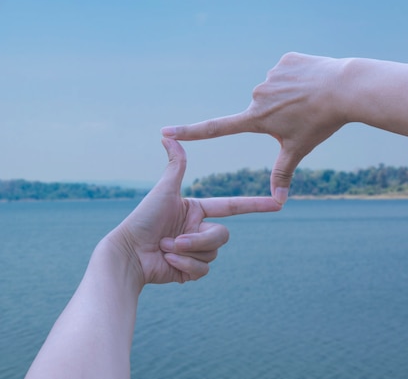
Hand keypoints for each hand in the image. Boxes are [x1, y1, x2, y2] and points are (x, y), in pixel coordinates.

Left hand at [107, 138, 281, 286]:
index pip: (232, 206)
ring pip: (212, 254)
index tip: (278, 201)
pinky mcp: (190, 271)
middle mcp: (199, 230)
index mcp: (197, 210)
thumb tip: (168, 135)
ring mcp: (195, 251)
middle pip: (222, 235)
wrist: (128, 253)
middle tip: (173, 240)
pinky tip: (167, 263)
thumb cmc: (143, 219)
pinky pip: (202, 270)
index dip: (255, 205)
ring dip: (187, 252)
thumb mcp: (164, 190)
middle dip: (199, 239)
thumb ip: (175, 165)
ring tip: (164, 248)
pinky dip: (184, 267)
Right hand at [161, 52, 348, 204]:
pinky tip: (313, 82)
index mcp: (256, 119)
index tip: (166, 131)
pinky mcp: (285, 60)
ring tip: (311, 98)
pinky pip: (288, 72)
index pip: (215, 128)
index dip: (189, 132)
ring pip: (277, 89)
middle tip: (303, 114)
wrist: (344, 89)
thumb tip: (278, 202)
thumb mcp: (298, 150)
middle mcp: (257, 96)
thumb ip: (283, 173)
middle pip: (264, 109)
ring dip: (290, 95)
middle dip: (279, 113)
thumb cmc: (320, 123)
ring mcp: (270, 76)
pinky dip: (299, 78)